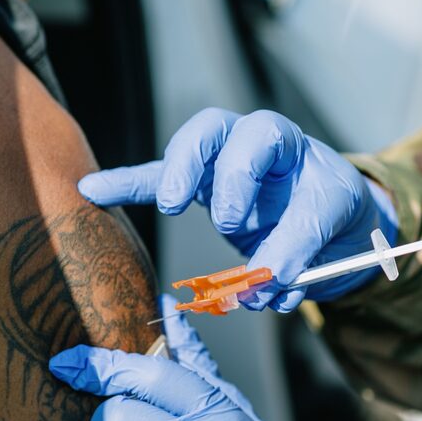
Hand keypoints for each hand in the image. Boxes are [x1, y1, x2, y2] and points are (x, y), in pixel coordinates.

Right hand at [78, 108, 398, 310]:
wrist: (330, 222)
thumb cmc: (329, 216)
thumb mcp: (329, 231)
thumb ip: (295, 257)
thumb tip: (256, 290)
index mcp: (289, 145)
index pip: (266, 140)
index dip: (251, 182)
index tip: (241, 225)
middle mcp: (250, 143)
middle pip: (214, 130)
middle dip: (210, 171)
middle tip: (225, 220)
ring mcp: (220, 163)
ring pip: (187, 149)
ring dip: (175, 177)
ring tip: (171, 203)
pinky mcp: (196, 189)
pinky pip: (156, 180)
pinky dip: (126, 185)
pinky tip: (91, 190)